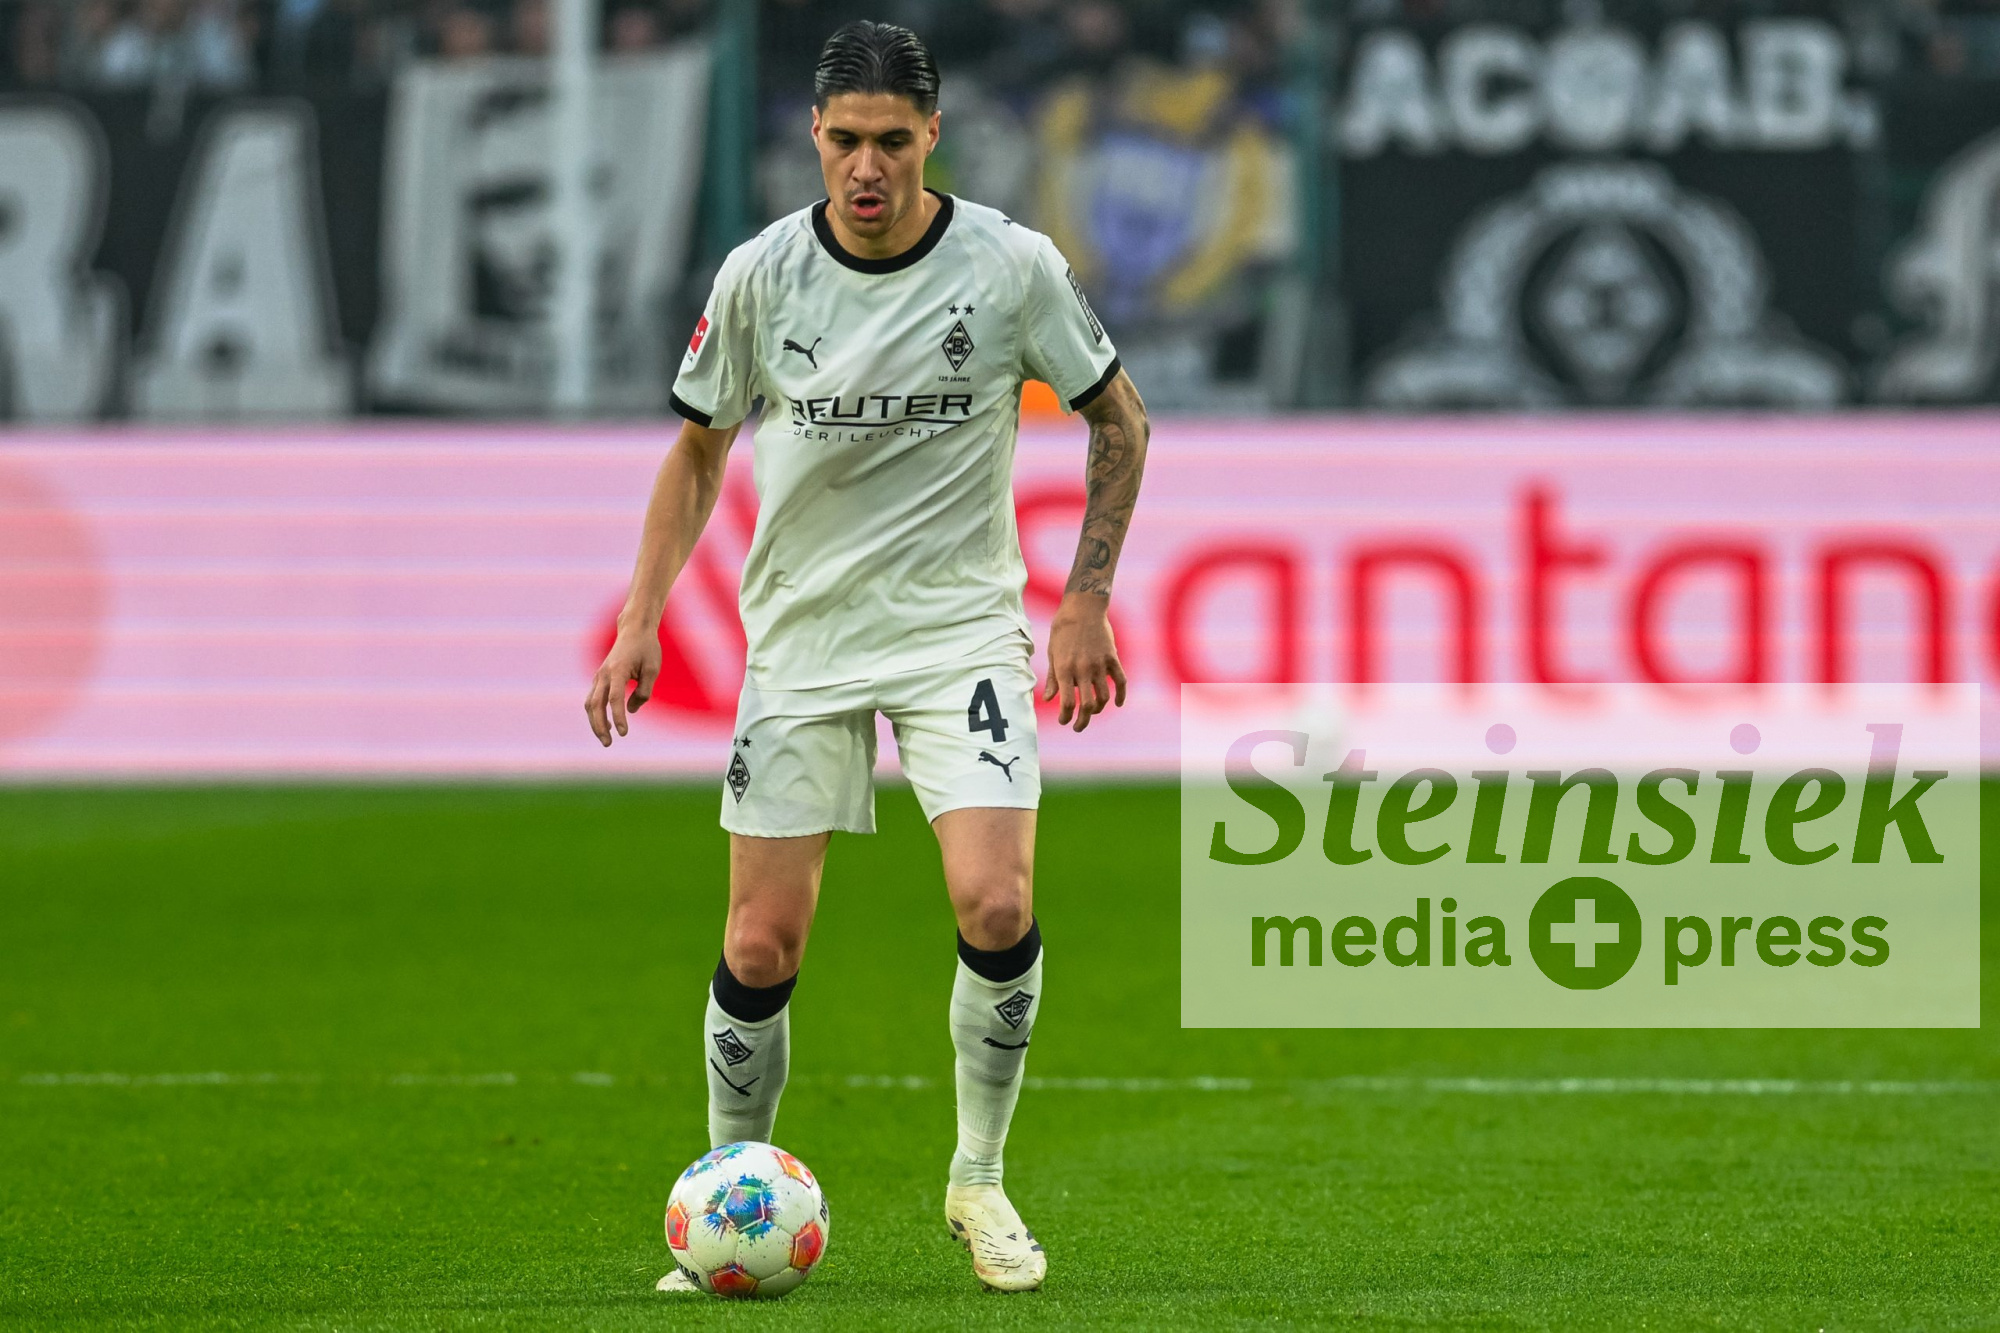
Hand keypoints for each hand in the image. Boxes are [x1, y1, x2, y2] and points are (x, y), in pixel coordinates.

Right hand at [584, 622, 662, 746]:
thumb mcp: (652, 670)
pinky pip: (592, 699)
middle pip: (595, 705)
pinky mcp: (599, 678)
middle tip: (609, 744)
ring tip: (606, 739)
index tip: (623, 733)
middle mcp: (604, 674)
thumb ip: (643, 692)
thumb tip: (631, 711)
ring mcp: (599, 676)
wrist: (634, 630)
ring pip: (590, 703)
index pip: (615, 699)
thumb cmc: (647, 649)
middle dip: (600, 726)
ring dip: (595, 723)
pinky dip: (595, 714)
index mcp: (618, 670)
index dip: (618, 718)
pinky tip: (605, 725)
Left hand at [1041, 592, 1127, 732]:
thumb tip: (1048, 699)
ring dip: (1099, 710)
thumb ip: (1052, 678)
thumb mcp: (1052, 653)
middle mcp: (1083, 670)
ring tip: (1093, 712)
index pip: (1067, 703)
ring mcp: (1100, 664)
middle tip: (1078, 726)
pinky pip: (1121, 682)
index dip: (1065, 717)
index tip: (1064, 721)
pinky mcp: (1112, 658)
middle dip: (1082, 721)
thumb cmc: (1063, 630)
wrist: (1083, 608)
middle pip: (1087, 706)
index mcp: (1065, 669)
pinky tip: (1117, 703)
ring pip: (1104, 698)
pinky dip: (1120, 696)